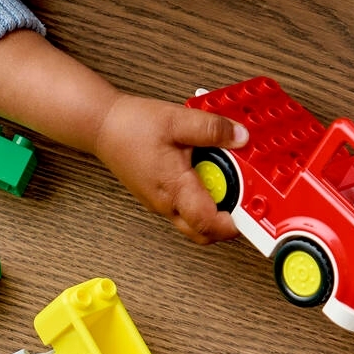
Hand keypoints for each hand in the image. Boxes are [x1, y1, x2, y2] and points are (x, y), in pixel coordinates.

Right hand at [92, 95, 246, 243]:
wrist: (101, 126)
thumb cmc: (131, 126)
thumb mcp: (178, 120)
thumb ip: (212, 129)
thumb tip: (241, 137)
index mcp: (173, 189)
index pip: (208, 224)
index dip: (234, 225)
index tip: (251, 213)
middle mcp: (166, 204)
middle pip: (203, 233)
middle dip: (228, 225)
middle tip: (245, 202)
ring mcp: (160, 204)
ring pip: (193, 222)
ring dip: (214, 211)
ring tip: (228, 182)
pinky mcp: (157, 197)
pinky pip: (184, 209)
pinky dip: (201, 200)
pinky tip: (206, 174)